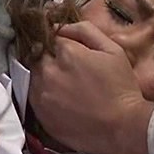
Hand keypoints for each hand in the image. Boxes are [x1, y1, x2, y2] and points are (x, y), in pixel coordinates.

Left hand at [29, 22, 153, 153]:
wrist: (122, 127)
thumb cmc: (121, 87)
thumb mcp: (112, 50)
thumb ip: (85, 31)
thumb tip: (61, 26)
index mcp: (65, 53)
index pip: (50, 37)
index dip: (59, 42)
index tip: (67, 49)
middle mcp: (47, 72)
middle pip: (37, 56)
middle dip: (48, 58)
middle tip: (67, 68)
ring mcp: (40, 94)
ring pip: (32, 76)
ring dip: (43, 76)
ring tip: (64, 85)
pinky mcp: (39, 114)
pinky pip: (32, 97)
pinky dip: (42, 94)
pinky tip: (59, 99)